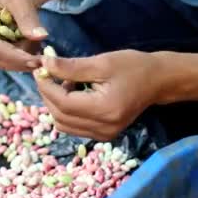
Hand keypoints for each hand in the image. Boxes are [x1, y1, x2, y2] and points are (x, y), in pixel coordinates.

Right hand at [0, 0, 48, 70]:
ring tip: (38, 44)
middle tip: (44, 57)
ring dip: (22, 58)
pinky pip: (5, 61)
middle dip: (22, 59)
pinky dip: (20, 57)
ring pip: (3, 63)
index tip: (39, 61)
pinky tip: (32, 47)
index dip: (17, 57)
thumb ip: (27, 17)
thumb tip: (40, 36)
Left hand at [34, 50, 163, 139]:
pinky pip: (73, 127)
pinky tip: (72, 94)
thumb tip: (44, 64)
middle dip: (47, 94)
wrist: (158, 81)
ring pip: (63, 124)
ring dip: (55, 104)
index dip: (46, 86)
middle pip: (60, 115)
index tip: (39, 69)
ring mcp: (103, 135)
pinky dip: (65, 111)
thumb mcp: (102, 62)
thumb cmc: (133, 67)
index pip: (63, 103)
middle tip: (46, 74)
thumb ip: (70, 67)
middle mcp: (103, 128)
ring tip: (63, 82)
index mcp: (104, 109)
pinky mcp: (103, 135)